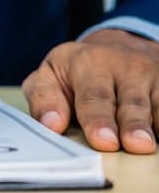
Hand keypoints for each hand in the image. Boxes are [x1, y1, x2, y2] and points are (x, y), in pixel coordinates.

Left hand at [22, 28, 158, 153]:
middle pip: (129, 101)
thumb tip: (51, 125)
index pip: (92, 96)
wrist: (117, 47)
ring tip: (148, 145)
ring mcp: (151, 75)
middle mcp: (123, 65)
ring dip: (151, 125)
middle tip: (132, 144)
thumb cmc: (76, 72)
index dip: (97, 119)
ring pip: (156, 104)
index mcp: (86, 62)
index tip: (102, 140)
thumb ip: (44, 99)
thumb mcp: (49, 76)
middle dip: (130, 124)